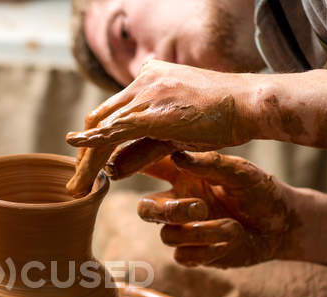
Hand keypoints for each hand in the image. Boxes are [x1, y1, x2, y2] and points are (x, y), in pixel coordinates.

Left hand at [66, 60, 257, 196]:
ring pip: (104, 126)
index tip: (86, 165)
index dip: (94, 140)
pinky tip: (77, 149)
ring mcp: (148, 92)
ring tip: (77, 186)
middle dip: (84, 152)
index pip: (110, 112)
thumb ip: (141, 151)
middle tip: (76, 182)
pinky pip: (116, 128)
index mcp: (148, 81)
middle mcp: (143, 82)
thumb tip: (112, 171)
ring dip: (87, 158)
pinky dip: (93, 141)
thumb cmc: (220, 119)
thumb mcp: (173, 137)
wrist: (250, 104)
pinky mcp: (154, 110)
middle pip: (100, 118)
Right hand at [140, 151, 299, 267]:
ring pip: (167, 235)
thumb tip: (178, 155)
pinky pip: (183, 256)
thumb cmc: (261, 191)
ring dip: (200, 232)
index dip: (129, 167)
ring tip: (232, 227)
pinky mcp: (195, 254)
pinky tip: (232, 240)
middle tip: (199, 208)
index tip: (122, 166)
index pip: (148, 169)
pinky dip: (208, 250)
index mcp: (182, 177)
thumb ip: (211, 165)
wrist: (283, 226)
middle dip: (166, 211)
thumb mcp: (242, 173)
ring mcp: (185, 230)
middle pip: (145, 210)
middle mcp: (178, 202)